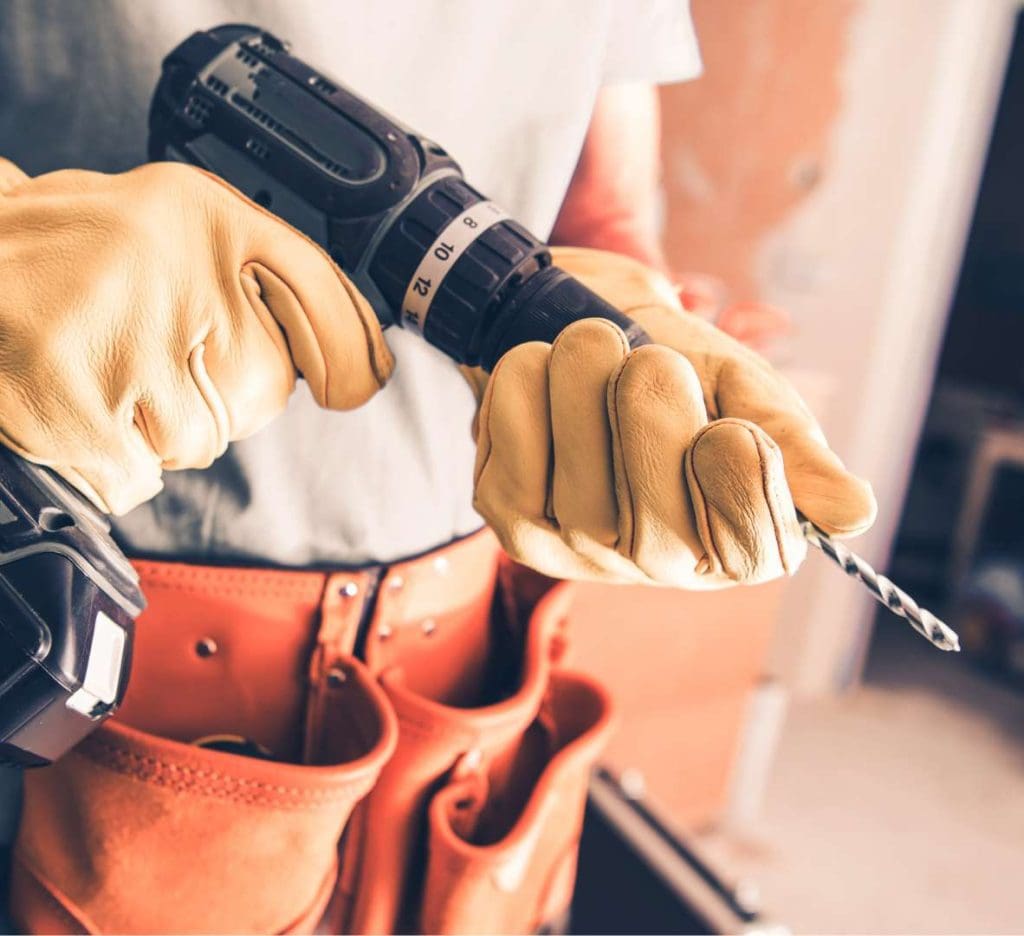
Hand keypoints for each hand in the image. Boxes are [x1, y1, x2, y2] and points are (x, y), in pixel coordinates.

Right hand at [0, 159, 391, 513]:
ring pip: (197, 439)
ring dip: (155, 438)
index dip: (351, 349)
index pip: (320, 288)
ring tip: (101, 386)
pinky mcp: (70, 391)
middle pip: (262, 386)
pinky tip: (78, 422)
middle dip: (215, 405)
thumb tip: (339, 355)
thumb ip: (236, 272)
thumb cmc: (53, 256)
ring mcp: (122, 325)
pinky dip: (111, 470)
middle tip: (150, 373)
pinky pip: (133, 475)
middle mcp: (172, 256)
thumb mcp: (159, 227)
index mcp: (201, 212)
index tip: (356, 385)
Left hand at [469, 247, 875, 587]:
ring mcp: (577, 552)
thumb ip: (787, 439)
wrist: (572, 314)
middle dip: (653, 415)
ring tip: (591, 345)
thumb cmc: (667, 358)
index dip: (745, 484)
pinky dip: (524, 392)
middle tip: (649, 358)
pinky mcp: (510, 522)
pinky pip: (511, 463)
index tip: (728, 424)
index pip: (756, 552)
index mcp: (732, 536)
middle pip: (658, 528)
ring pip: (581, 494)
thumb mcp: (738, 386)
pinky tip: (538, 370)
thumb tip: (852, 510)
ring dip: (583, 387)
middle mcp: (655, 562)